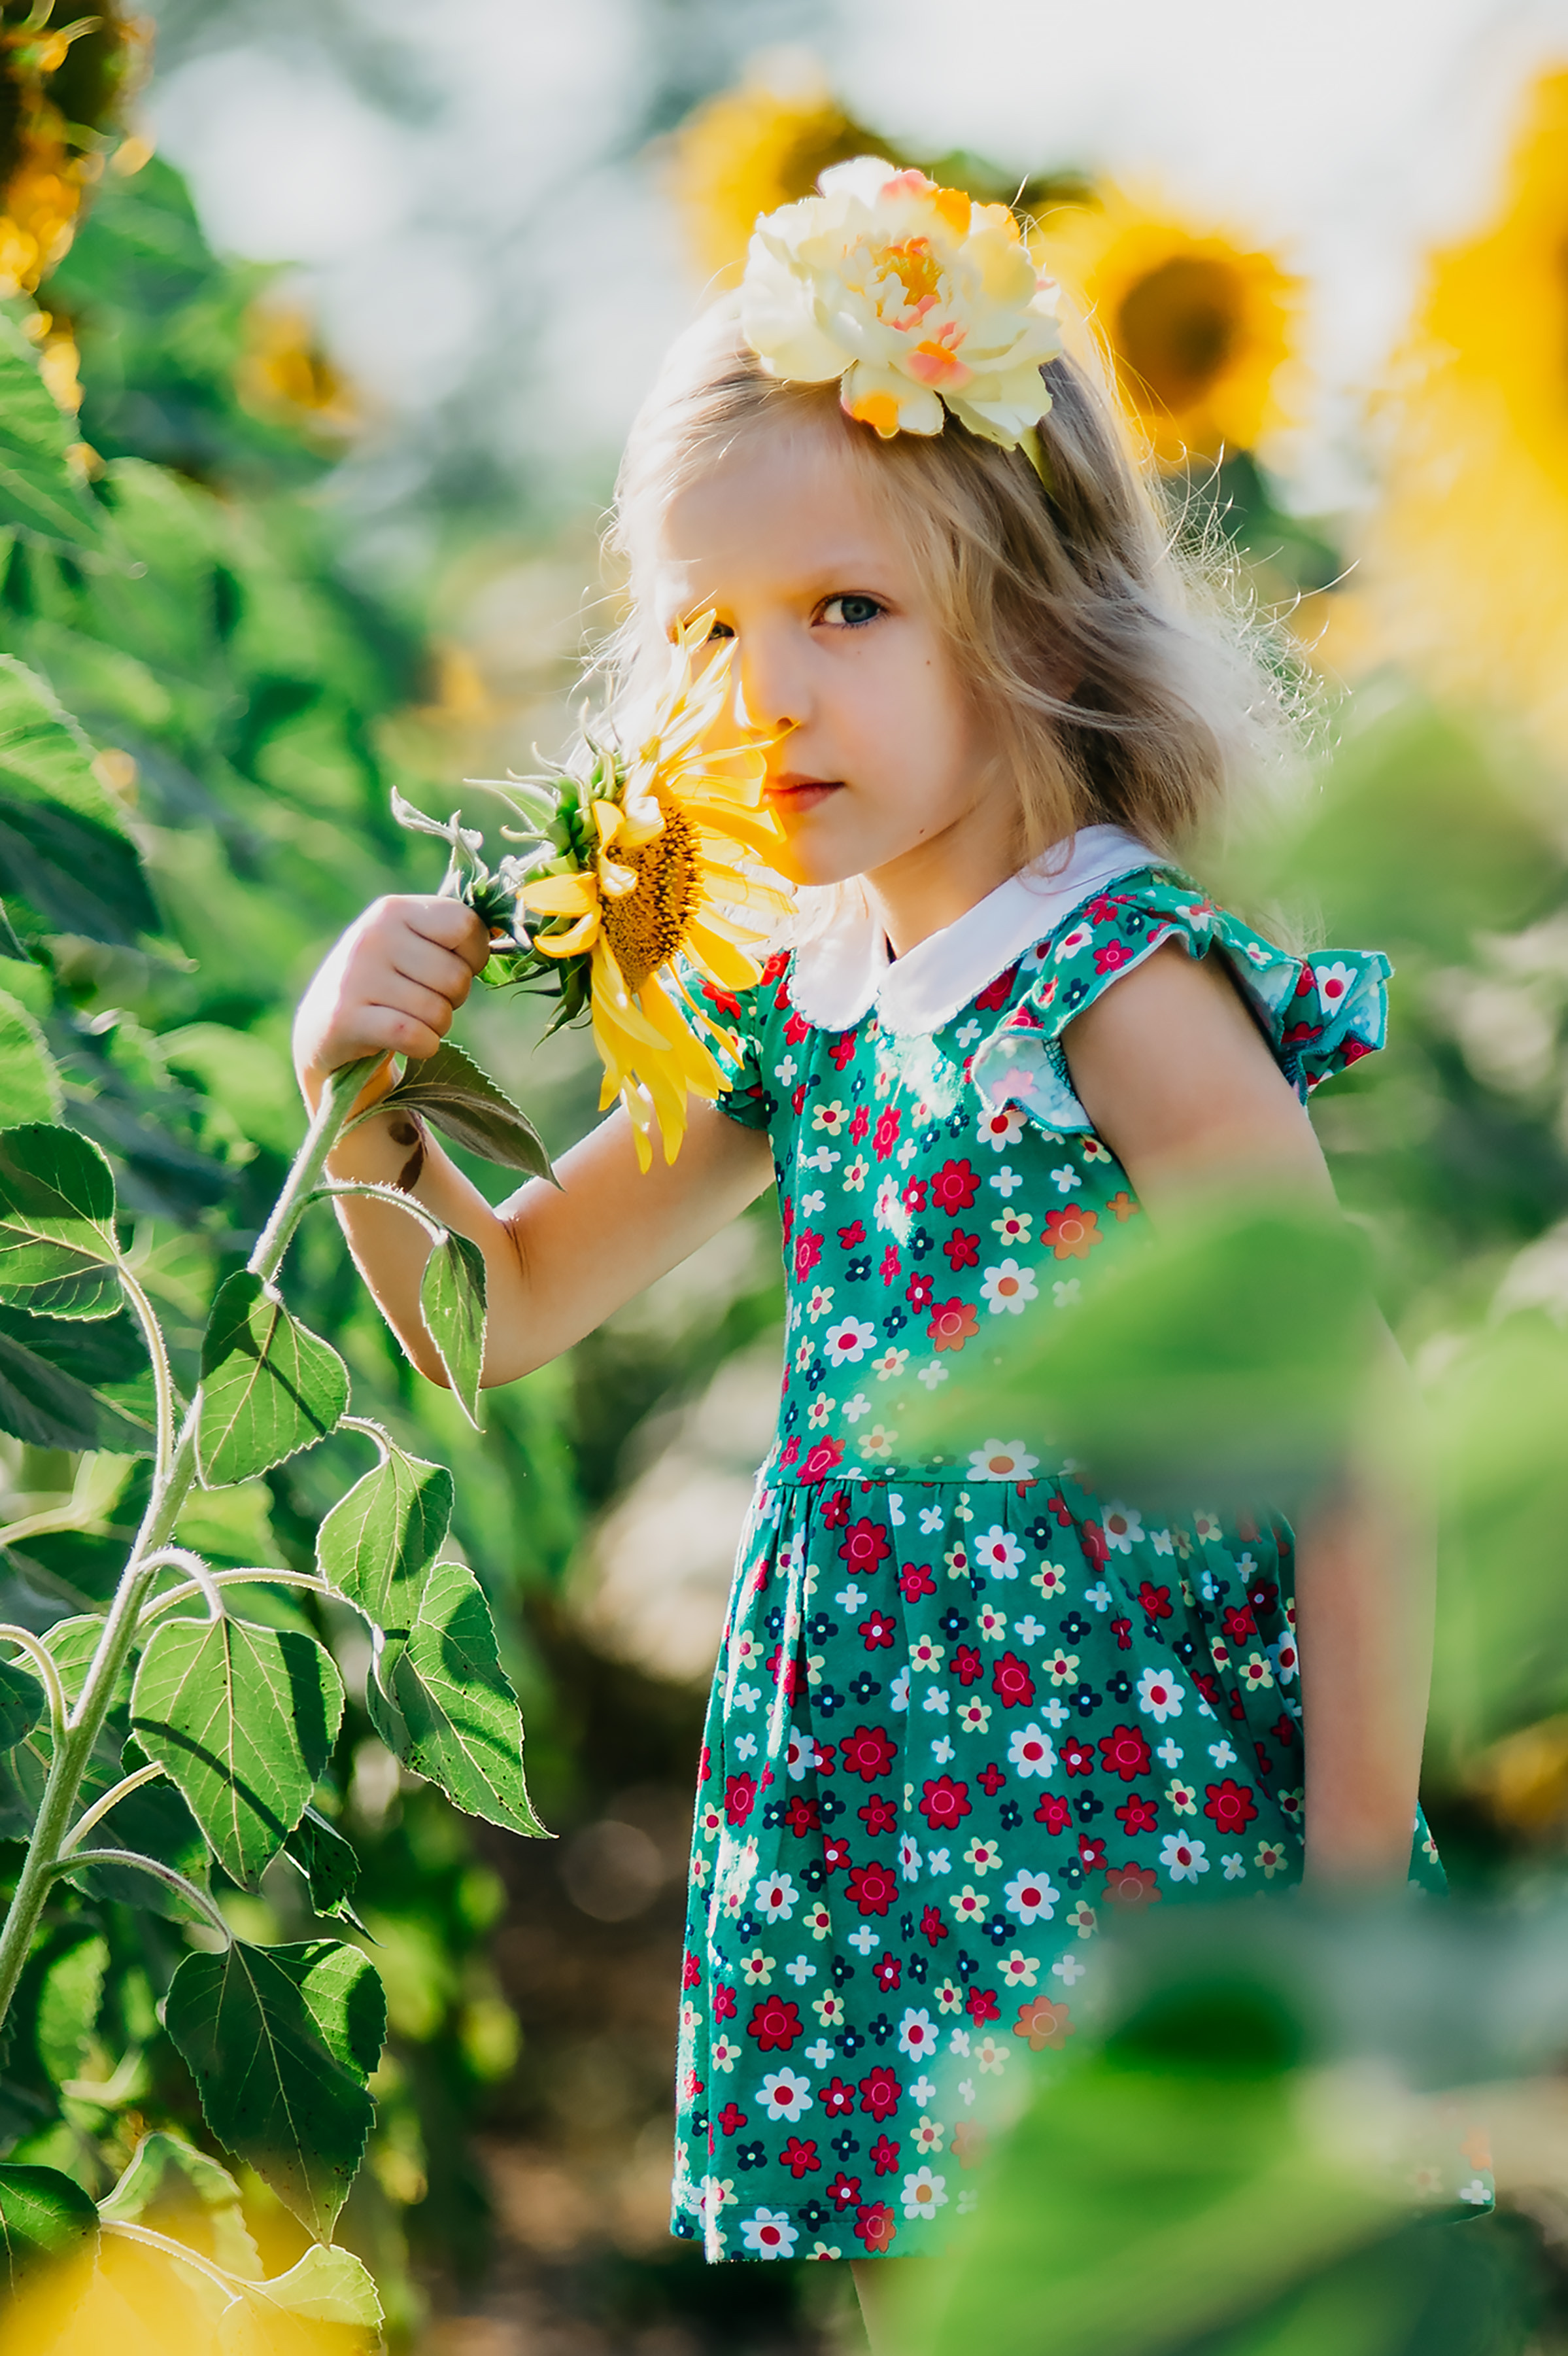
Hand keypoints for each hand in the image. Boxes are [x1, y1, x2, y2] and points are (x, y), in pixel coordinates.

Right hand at [293, 895, 491, 1111]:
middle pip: (456, 976)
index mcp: (393, 910)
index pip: (465, 925)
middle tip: (424, 999)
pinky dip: (423, 1046)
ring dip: (437, 1025)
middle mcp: (373, 936)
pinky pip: (416, 1037)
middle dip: (453, 998)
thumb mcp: (411, 944)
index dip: (474, 955)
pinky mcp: (347, 1019)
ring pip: (438, 1011)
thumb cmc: (387, 982)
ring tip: (410, 1018)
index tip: (456, 965)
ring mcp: (356, 977)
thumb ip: (451, 933)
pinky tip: (406, 1040)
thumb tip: (503, 928)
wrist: (325, 1025)